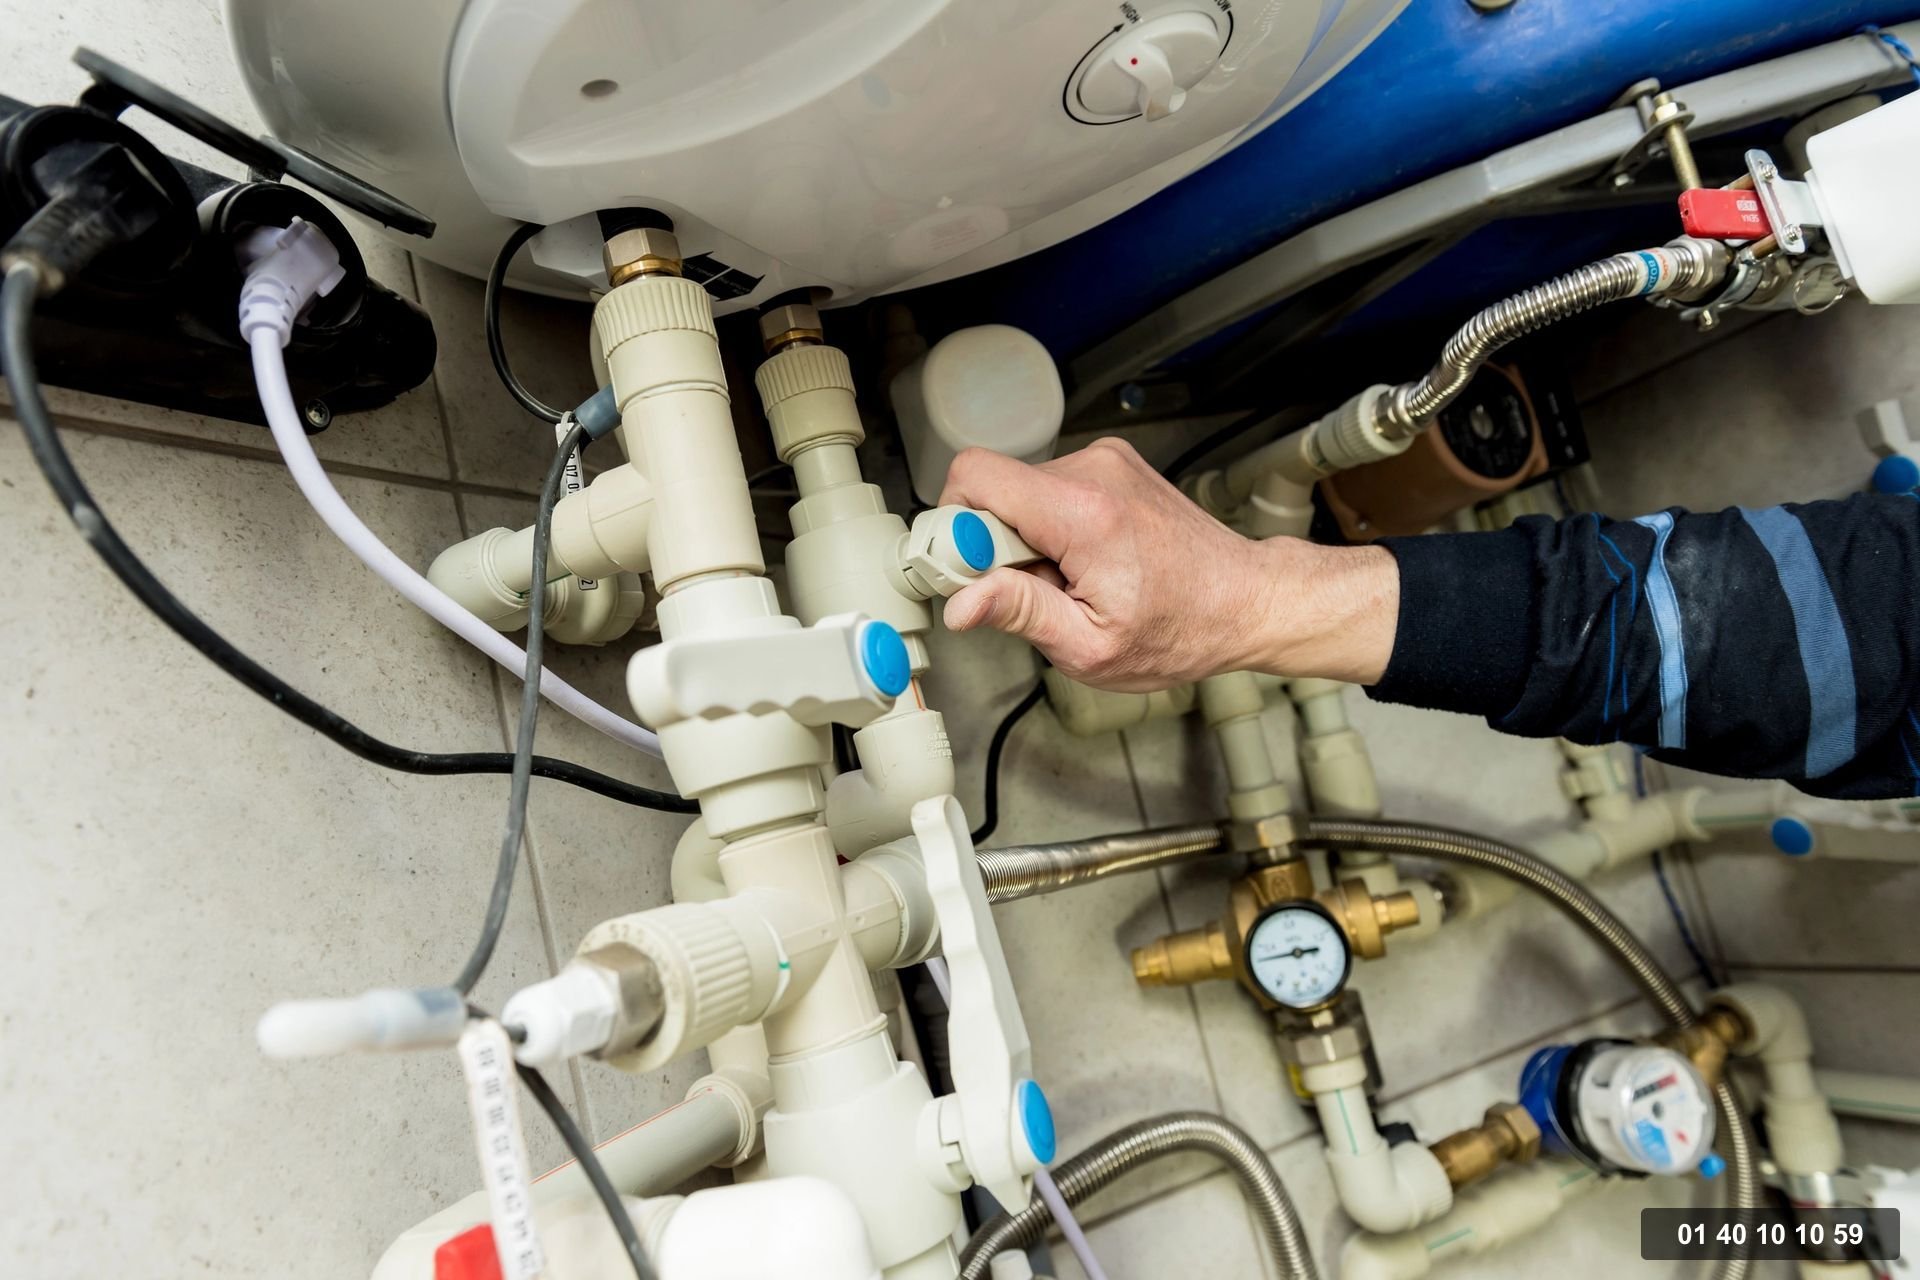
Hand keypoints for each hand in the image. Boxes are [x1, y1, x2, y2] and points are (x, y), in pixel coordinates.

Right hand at [938, 439, 1399, 690]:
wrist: (1245, 600)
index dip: (955, 528)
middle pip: (993, 488)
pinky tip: (1085, 562)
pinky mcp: (1111, 465)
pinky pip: (1049, 490)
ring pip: (1020, 492)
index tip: (972, 573)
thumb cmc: (1181, 629)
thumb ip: (1020, 614)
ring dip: (1026, 539)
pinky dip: (1051, 528)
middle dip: (993, 544)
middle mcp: (1094, 471)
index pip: (974, 476)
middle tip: (1032, 590)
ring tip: (1069, 580)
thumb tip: (960, 603)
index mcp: (1083, 513)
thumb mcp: (1090, 647)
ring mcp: (1105, 461)